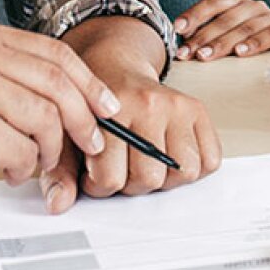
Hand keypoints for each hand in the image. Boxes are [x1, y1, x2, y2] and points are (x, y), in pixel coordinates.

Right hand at [0, 21, 119, 203]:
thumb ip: (17, 77)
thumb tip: (83, 97)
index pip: (54, 53)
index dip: (88, 82)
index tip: (106, 106)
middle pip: (57, 83)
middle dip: (82, 118)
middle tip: (89, 142)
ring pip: (45, 119)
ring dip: (48, 150)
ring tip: (32, 161)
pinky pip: (22, 149)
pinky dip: (23, 166)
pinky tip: (8, 170)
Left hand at [41, 30, 221, 208]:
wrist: (114, 66)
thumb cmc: (94, 104)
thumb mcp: (69, 133)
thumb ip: (59, 172)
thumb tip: (58, 204)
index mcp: (112, 111)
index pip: (110, 178)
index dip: (100, 186)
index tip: (97, 172)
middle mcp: (149, 104)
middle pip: (149, 178)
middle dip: (133, 183)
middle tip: (123, 165)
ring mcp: (177, 105)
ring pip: (184, 172)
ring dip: (165, 177)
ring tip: (148, 160)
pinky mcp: (197, 109)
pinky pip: (210, 159)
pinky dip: (195, 166)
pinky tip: (171, 154)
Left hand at [173, 0, 269, 60]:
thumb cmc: (250, 38)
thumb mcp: (229, 33)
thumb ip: (208, 34)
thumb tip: (182, 44)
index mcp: (236, 1)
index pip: (213, 2)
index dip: (194, 14)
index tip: (178, 28)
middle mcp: (252, 5)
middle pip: (225, 18)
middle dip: (203, 37)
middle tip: (187, 52)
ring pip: (244, 28)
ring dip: (223, 43)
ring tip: (207, 55)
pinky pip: (269, 35)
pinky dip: (254, 43)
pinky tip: (241, 52)